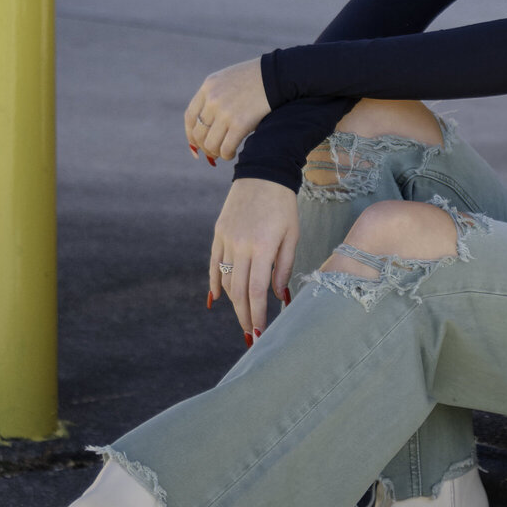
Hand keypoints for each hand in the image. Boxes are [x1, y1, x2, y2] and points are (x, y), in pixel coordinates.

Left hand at [185, 59, 269, 165]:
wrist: (278, 75)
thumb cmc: (256, 79)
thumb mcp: (229, 79)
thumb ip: (215, 97)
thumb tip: (208, 126)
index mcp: (209, 86)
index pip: (190, 117)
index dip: (190, 135)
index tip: (196, 146)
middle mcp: (213, 99)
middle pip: (198, 133)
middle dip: (204, 147)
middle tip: (213, 153)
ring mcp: (225, 111)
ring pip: (210, 144)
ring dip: (216, 153)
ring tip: (224, 152)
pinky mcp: (240, 123)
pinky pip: (226, 147)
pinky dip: (227, 154)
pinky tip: (233, 153)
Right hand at [211, 178, 298, 339]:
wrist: (263, 173)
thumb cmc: (284, 205)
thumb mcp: (292, 234)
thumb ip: (283, 266)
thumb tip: (278, 296)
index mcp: (262, 246)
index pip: (257, 290)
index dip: (257, 313)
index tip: (259, 331)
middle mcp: (241, 245)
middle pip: (239, 290)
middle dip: (244, 314)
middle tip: (249, 333)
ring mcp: (227, 239)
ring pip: (226, 279)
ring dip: (233, 300)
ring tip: (243, 314)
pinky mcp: (218, 233)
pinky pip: (215, 263)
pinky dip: (216, 281)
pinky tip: (218, 297)